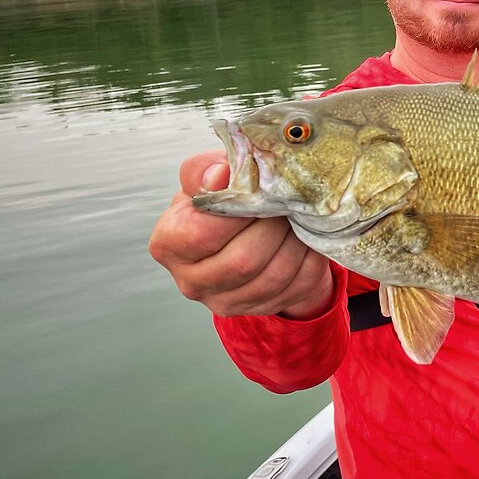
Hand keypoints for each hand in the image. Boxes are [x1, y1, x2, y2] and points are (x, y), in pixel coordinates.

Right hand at [148, 150, 332, 318]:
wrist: (246, 228)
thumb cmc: (222, 195)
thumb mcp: (208, 175)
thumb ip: (205, 170)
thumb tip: (221, 174)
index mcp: (169, 244)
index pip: (201, 236)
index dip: (237, 212)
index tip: (259, 191)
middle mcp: (190, 281)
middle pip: (242, 261)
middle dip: (273, 227)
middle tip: (288, 202)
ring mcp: (225, 302)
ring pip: (273, 277)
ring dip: (295, 243)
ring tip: (299, 217)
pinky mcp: (259, 308)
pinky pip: (297, 287)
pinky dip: (309, 258)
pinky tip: (307, 237)